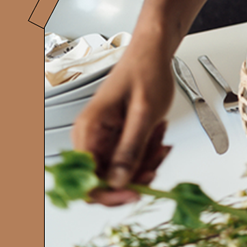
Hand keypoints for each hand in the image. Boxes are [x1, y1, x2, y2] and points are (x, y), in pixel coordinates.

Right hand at [72, 42, 173, 205]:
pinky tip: (157, 135)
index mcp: (89, 129)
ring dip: (146, 160)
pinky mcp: (117, 137)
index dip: (110, 193)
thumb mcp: (144, 114)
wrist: (153, 53)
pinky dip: (148, 152)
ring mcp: (104, 137)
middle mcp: (91, 136)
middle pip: (107, 178)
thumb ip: (130, 149)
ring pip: (122, 170)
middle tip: (156, 156)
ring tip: (158, 137)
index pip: (87, 179)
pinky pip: (131, 158)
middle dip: (136, 172)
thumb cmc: (145, 71)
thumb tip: (117, 182)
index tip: (135, 193)